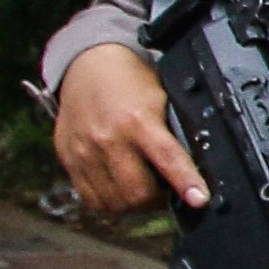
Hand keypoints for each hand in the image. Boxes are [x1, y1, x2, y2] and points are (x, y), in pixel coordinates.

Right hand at [51, 43, 206, 219]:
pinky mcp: (69, 160)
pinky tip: (120, 188)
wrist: (88, 64)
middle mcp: (109, 139)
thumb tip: (197, 165)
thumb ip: (173, 131)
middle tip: (166, 190)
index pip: (168, 159)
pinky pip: (91, 199)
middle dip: (158, 199)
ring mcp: (85, 152)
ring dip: (135, 204)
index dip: (186, 183)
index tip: (199, 200)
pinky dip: (110, 202)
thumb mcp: (161, 98)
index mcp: (139, 121)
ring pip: (115, 202)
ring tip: (143, 188)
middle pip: (138, 193)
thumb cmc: (130, 80)